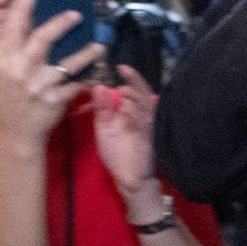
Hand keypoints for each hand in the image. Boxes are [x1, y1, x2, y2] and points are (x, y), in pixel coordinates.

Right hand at [0, 0, 103, 148]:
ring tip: (99, 45)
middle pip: (42, 40)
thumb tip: (21, 20)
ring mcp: (39, 86)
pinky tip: (95, 71)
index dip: (21, 11)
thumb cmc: (7, 96)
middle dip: (61, 24)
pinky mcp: (55, 101)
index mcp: (4, 60)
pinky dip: (86, 78)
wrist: (15, 132)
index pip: (12, 30)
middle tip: (77, 14)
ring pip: (67, 63)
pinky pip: (75, 85)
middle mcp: (20, 71)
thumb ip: (9, 48)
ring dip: (86, 53)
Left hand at [92, 64, 162, 207]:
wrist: (127, 179)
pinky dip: (136, 116)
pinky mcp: (147, 142)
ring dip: (136, 98)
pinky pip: (144, 126)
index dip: (131, 78)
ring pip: (146, 109)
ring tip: (125, 89)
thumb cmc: (118, 154)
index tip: (121, 66)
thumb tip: (99, 86)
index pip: (134, 92)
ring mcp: (146, 130)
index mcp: (131, 114)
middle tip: (126, 70)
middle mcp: (142, 119)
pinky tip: (127, 108)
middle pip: (143, 96)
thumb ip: (102, 109)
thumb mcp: (105, 128)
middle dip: (136, 82)